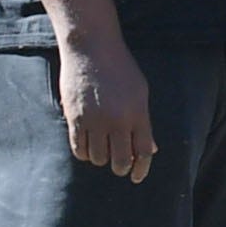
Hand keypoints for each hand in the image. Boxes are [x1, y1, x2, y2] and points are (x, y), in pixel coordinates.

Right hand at [59, 35, 155, 182]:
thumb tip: (151, 149)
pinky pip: (78, 148)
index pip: (144, 151)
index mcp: (138, 114)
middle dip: (121, 168)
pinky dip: (84, 154)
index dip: (141, 169)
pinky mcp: (74, 117)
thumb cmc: (120, 69)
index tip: (136, 177)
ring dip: (101, 159)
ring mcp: (95, 120)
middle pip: (120, 160)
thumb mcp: (140, 93)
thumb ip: (144, 122)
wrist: (92, 49)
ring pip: (98, 157)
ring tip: (102, 150)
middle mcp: (117, 120)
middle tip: (119, 166)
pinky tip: (88, 148)